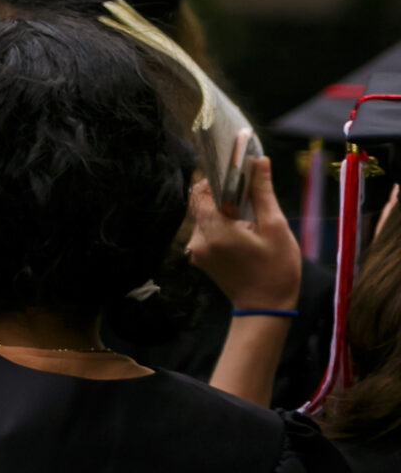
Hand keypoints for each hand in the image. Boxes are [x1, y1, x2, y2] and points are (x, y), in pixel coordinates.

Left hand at [188, 145, 301, 310]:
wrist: (265, 310)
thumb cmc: (276, 270)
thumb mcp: (276, 229)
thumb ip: (263, 194)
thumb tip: (259, 162)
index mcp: (215, 229)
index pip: (200, 191)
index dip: (215, 179)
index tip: (235, 176)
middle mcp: (198, 238)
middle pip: (200, 203)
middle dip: (220, 195)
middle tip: (246, 196)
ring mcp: (196, 250)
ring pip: (203, 217)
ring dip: (221, 212)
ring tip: (248, 217)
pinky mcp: (199, 258)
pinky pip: (206, 232)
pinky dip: (220, 226)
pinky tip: (242, 233)